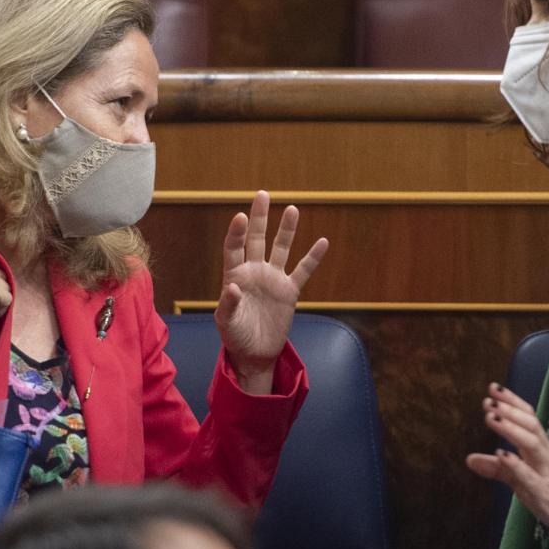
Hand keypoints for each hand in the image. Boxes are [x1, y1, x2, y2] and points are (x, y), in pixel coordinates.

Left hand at [217, 191, 328, 392]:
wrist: (254, 354)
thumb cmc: (235, 337)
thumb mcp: (226, 323)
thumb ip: (228, 304)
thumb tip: (234, 287)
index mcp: (235, 275)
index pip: (234, 248)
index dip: (236, 232)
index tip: (240, 216)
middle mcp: (254, 271)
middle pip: (256, 239)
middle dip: (259, 217)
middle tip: (262, 194)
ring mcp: (273, 279)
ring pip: (281, 249)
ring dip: (286, 230)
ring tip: (292, 209)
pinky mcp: (289, 291)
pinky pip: (303, 271)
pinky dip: (313, 257)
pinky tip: (322, 241)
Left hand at [465, 383, 548, 548]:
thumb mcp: (522, 480)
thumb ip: (497, 469)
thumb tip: (470, 459)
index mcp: (541, 450)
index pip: (529, 418)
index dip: (512, 402)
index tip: (493, 388)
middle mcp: (545, 456)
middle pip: (531, 426)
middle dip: (509, 410)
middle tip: (489, 399)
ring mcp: (546, 473)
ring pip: (532, 445)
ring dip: (511, 430)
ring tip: (491, 418)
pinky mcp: (545, 493)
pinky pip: (532, 476)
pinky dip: (517, 464)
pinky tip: (502, 454)